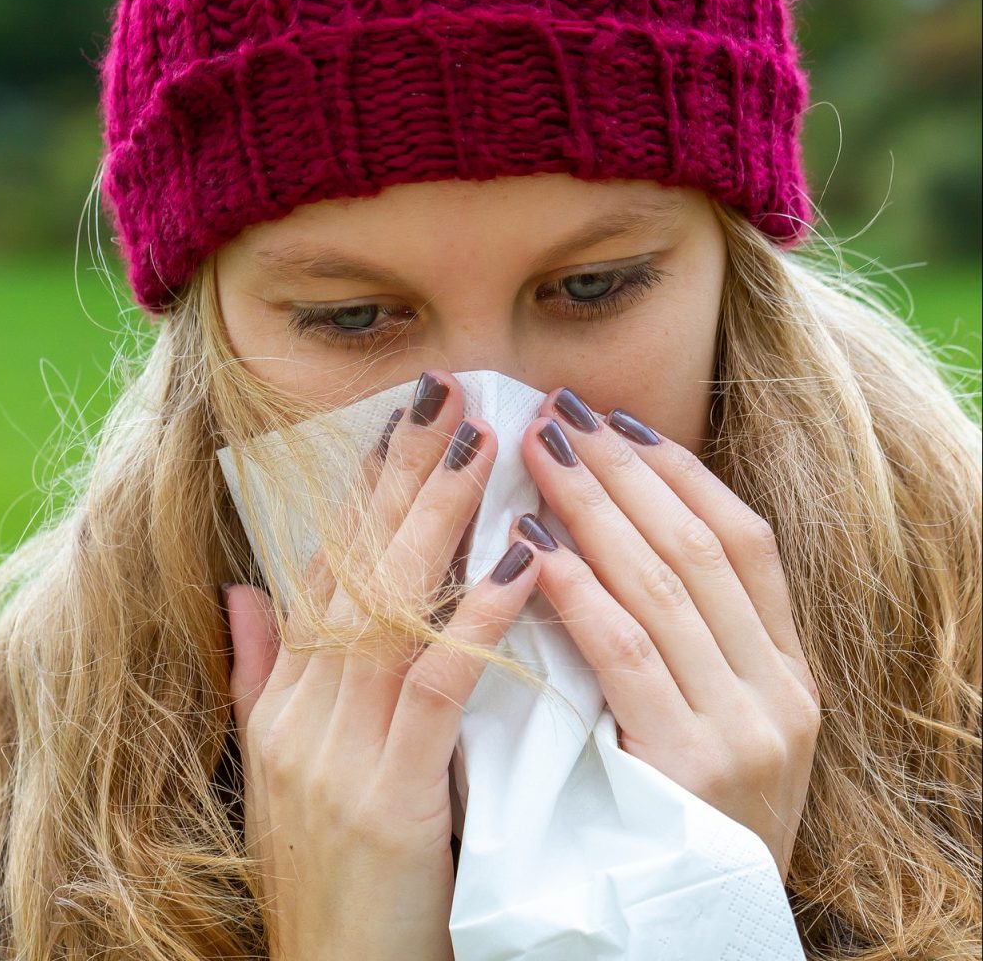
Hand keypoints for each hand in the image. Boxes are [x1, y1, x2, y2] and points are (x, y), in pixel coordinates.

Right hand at [223, 371, 540, 960]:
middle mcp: (303, 706)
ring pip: (390, 607)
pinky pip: (436, 685)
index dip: (363, 487)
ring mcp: (338, 749)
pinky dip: (477, 615)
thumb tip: (247, 588)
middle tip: (448, 393)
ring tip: (484, 445)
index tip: (402, 418)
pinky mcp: (387, 794)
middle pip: (355, 565)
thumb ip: (263, 671)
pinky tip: (524, 558)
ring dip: (439, 519)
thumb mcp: (281, 765)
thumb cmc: (330, 871)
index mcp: (288, 694)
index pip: (327, 565)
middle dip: (402, 474)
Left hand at [514, 387, 820, 880]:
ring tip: (540, 450)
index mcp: (787, 671)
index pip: (743, 540)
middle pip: (699, 546)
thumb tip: (610, 528)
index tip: (618, 420)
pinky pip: (628, 655)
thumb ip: (682, 637)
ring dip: (596, 508)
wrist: (687, 941)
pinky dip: (579, 590)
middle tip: (561, 411)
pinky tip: (533, 545)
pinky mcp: (692, 769)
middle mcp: (781, 690)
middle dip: (626, 471)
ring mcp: (746, 729)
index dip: (678, 472)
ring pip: (665, 585)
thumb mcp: (709, 720)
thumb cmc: (680, 816)